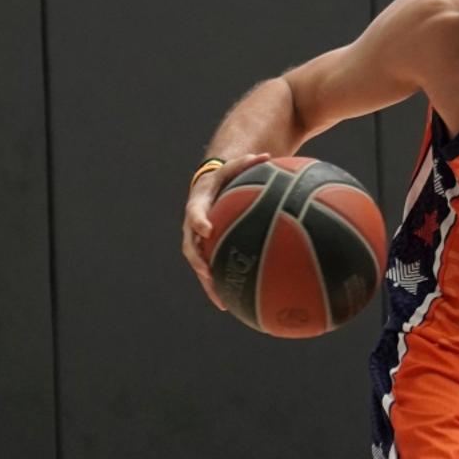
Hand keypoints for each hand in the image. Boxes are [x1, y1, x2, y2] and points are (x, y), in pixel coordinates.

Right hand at [181, 152, 270, 309]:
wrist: (211, 186)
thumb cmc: (227, 175)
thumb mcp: (235, 166)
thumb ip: (247, 162)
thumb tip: (268, 155)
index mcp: (199, 203)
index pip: (195, 211)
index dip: (199, 221)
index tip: (206, 230)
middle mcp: (194, 224)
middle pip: (190, 246)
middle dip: (199, 261)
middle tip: (208, 273)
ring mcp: (198, 240)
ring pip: (199, 265)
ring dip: (208, 283)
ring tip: (221, 301)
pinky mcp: (208, 250)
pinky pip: (212, 270)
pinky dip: (221, 286)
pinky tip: (235, 303)